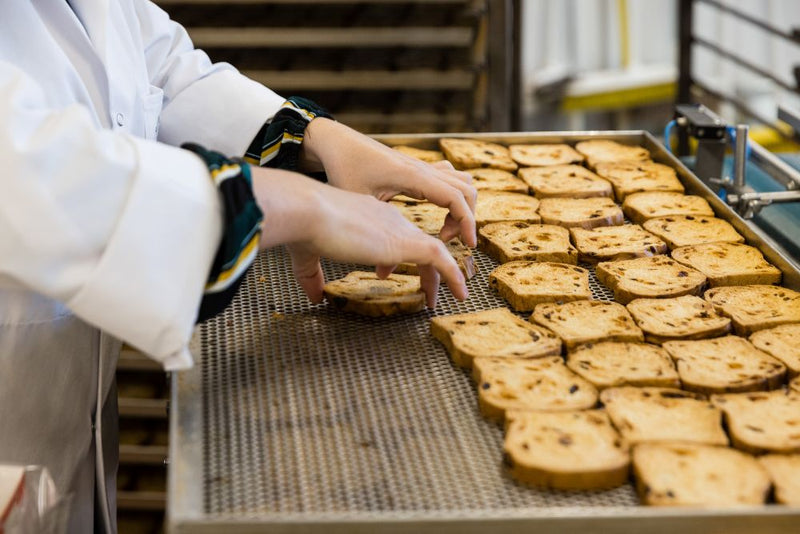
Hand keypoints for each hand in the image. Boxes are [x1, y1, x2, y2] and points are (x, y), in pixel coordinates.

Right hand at [250, 167, 466, 306]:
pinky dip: (453, 275)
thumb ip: (311, 276)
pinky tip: (459, 292)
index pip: (392, 237)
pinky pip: (441, 259)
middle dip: (427, 269)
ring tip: (452, 296)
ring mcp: (399, 230)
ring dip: (444, 275)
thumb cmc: (305, 228)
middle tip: (431, 293)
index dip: (393, 258)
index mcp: (370, 216)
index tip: (387, 275)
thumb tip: (313, 297)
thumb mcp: (307, 256)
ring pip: (434, 252)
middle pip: (418, 244)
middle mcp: (389, 220)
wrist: (309, 211)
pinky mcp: (405, 243)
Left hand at [300, 118, 476, 246]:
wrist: (335, 142)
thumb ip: (373, 237)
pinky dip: (453, 193)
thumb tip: (385, 273)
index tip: (466, 245)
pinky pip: (448, 176)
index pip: (457, 199)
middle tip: (448, 241)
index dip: (467, 224)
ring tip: (445, 228)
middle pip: (467, 190)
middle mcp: (423, 168)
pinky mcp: (415, 167)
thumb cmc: (343, 169)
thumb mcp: (358, 204)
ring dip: (462, 205)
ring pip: (461, 181)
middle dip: (466, 218)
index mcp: (414, 177)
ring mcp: (421, 165)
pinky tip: (436, 210)